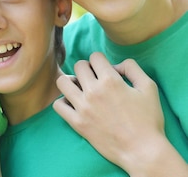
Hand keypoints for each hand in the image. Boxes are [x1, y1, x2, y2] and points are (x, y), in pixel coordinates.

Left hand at [53, 52, 187, 176]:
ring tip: (80, 89)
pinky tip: (74, 104)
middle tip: (94, 79)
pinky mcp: (76, 122)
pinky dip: (64, 102)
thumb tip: (115, 65)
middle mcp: (93, 91)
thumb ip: (132, 68)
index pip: (94, 56)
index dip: (101, 61)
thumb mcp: (149, 88)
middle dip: (87, 69)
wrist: (142, 150)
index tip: (105, 71)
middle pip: (78, 66)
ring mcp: (83, 107)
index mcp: (111, 81)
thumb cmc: (148, 120)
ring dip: (71, 82)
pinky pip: (58, 105)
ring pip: (62, 82)